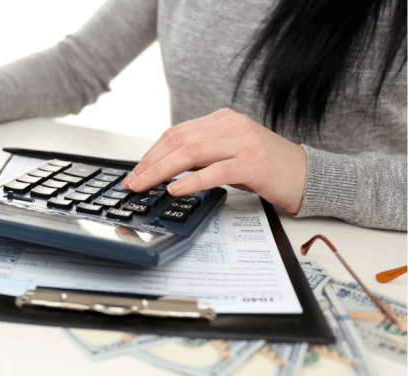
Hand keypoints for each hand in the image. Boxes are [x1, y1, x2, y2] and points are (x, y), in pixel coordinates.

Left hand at [122, 108, 307, 213]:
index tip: (135, 171)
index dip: (151, 153)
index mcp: (223, 120)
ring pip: (191, 153)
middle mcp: (231, 126)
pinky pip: (215, 171)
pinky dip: (191, 181)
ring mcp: (243, 143)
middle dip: (149, 163)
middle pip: (178, 141)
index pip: (176, 133)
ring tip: (144, 185)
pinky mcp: (254, 163)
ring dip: (161, 171)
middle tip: (132, 182)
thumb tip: (164, 168)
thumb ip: (202, 154)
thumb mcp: (230, 154)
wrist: (309, 175)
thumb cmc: (268, 168)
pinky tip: (176, 190)